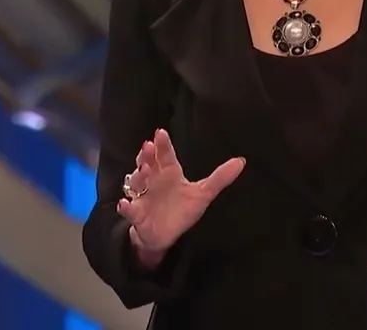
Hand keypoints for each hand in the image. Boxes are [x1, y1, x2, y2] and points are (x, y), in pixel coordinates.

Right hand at [117, 129, 245, 261]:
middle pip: (147, 164)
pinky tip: (125, 204)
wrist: (166, 234)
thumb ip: (220, 178)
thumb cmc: (182, 209)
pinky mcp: (136, 214)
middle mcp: (153, 180)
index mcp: (169, 172)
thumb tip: (242, 161)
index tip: (160, 133)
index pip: (166, 155)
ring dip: (137, 176)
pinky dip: (126, 207)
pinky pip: (129, 209)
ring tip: (143, 171)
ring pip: (135, 182)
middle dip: (146, 156)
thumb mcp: (203, 193)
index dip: (163, 144)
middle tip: (148, 147)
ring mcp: (142, 196)